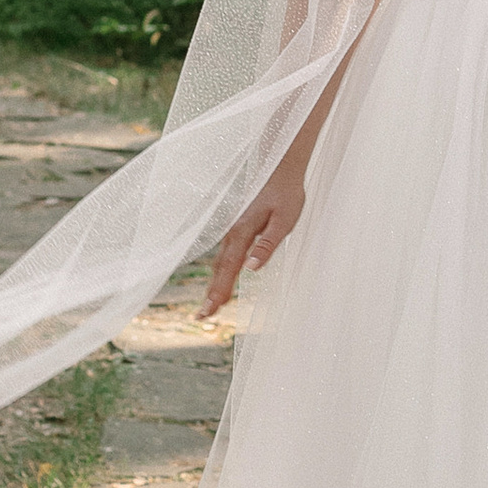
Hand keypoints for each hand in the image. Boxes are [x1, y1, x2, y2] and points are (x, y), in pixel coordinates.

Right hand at [202, 176, 304, 315]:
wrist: (281, 170)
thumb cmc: (286, 195)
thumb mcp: (283, 221)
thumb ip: (267, 245)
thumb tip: (252, 268)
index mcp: (243, 233)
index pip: (229, 269)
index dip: (219, 291)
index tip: (209, 311)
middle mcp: (234, 234)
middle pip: (220, 270)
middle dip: (211, 295)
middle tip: (201, 317)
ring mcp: (234, 232)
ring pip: (221, 264)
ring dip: (214, 286)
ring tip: (207, 307)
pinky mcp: (239, 230)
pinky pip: (226, 257)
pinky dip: (220, 273)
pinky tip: (220, 283)